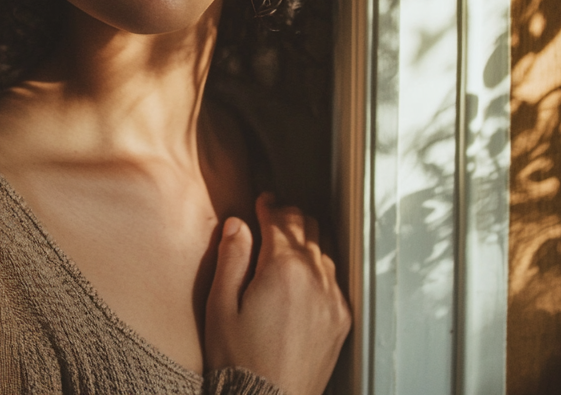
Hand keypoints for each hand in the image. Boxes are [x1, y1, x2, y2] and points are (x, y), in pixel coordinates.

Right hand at [205, 193, 350, 394]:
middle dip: (290, 218)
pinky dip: (319, 268)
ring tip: (288, 243)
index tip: (263, 201)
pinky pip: (334, 280)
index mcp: (283, 269)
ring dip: (306, 241)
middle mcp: (315, 279)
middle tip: (274, 216)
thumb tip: (238, 225)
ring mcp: (332, 301)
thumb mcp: (220, 306)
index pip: (281, 221)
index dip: (269, 206)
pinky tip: (303, 275)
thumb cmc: (239, 360)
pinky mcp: (340, 321)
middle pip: (308, 229)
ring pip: (324, 251)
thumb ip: (231, 258)